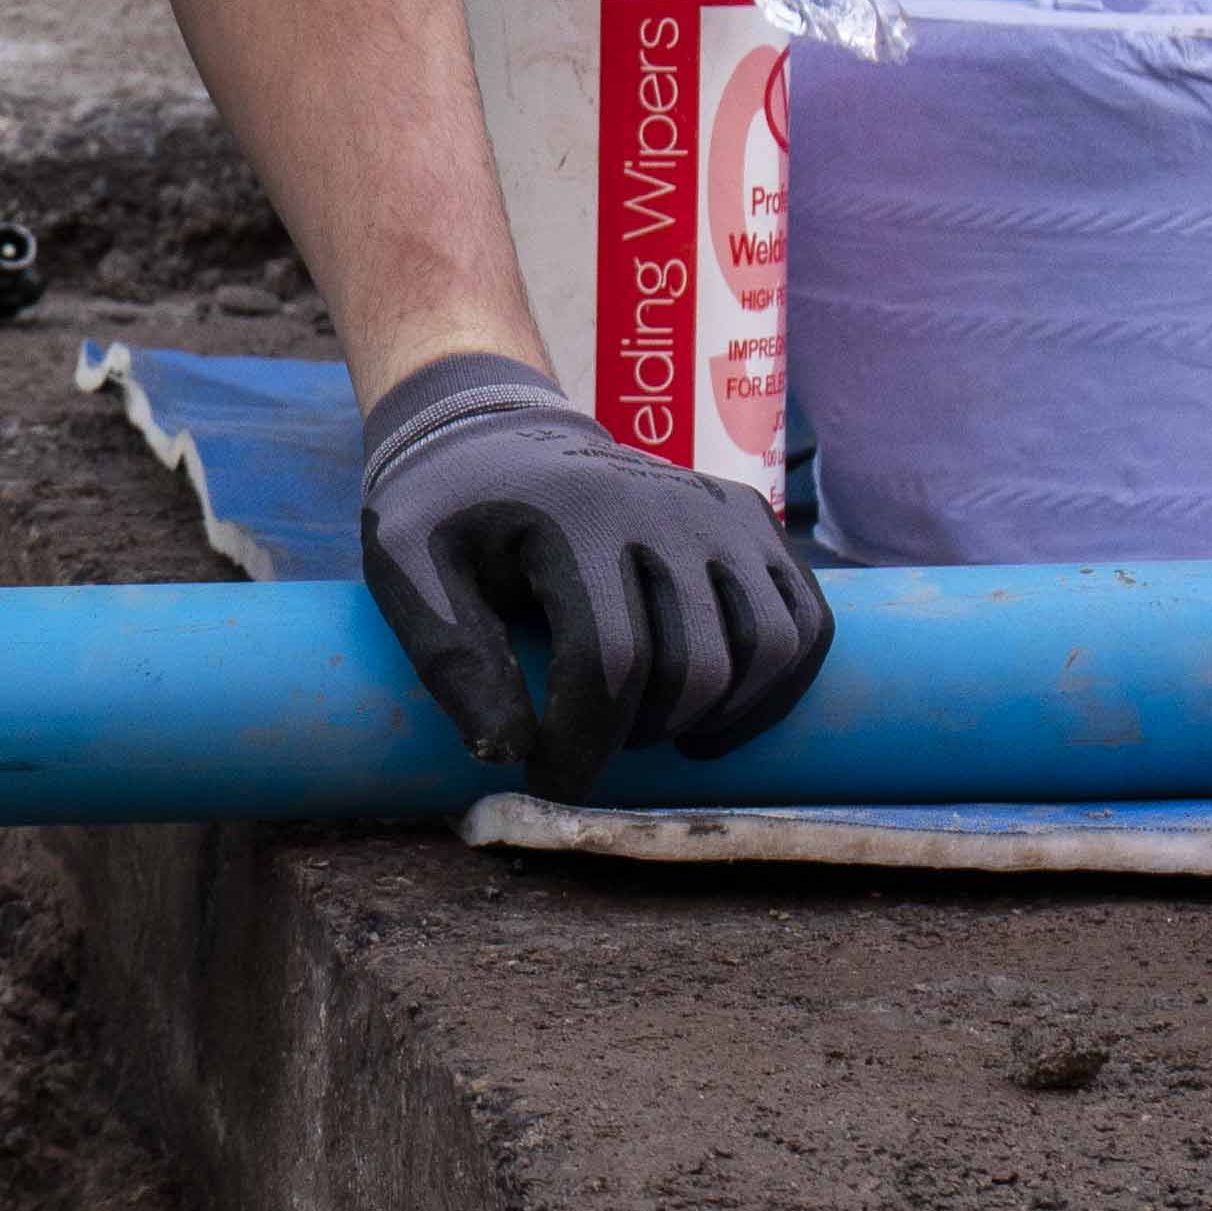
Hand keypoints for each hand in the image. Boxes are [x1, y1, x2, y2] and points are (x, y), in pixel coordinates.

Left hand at [353, 352, 831, 795]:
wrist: (496, 431)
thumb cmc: (447, 511)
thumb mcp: (405, 566)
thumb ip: (448, 655)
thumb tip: (508, 751)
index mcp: (576, 516)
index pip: (609, 663)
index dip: (582, 746)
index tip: (549, 780)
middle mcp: (665, 505)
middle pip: (692, 669)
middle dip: (639, 735)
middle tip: (589, 743)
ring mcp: (719, 511)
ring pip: (766, 650)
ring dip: (713, 718)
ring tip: (650, 731)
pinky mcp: (751, 521)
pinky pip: (806, 620)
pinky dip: (778, 686)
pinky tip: (718, 716)